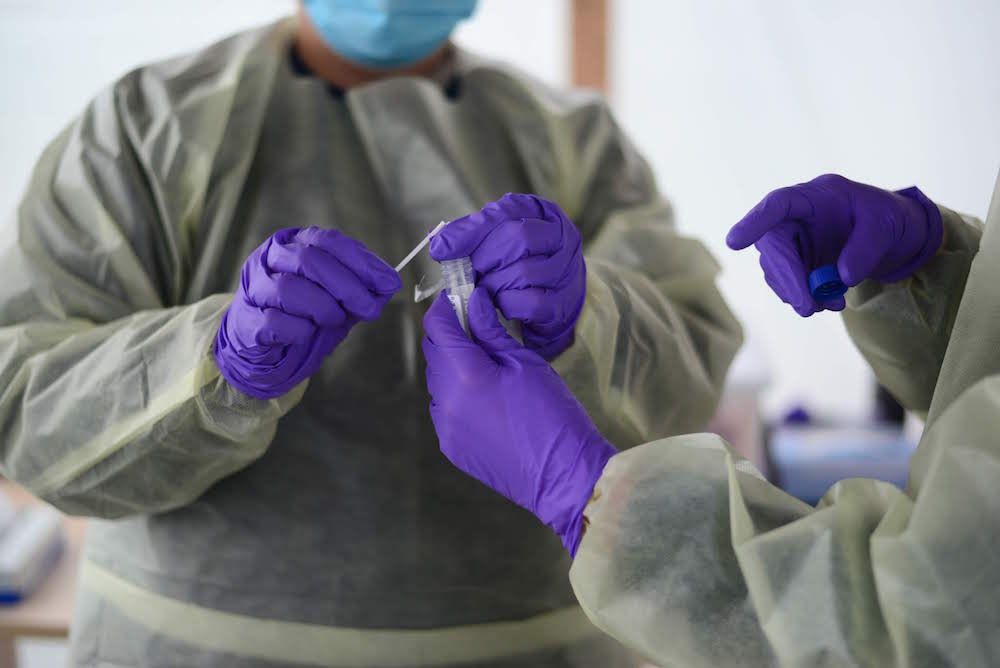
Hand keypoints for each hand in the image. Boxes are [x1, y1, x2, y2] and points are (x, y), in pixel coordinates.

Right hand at [215, 227, 400, 397]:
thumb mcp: (338, 297)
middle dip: (347, 286)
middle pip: (309, 260)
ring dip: (322, 308)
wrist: (265, 348)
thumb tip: (390, 282)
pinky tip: (307, 333)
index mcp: (296, 243)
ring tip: (333, 320)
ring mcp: (254, 287)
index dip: (361, 261)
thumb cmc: (303, 315)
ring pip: (289, 288)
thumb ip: (361, 288)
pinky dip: (300, 330)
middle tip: (368, 308)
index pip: (329, 240)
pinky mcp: (247, 320)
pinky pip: (275, 321)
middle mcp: (271, 258)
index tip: (387, 282)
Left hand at [422, 287, 615, 554]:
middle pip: (434, 353)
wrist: (564, 477)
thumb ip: (491, 331)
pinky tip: (486, 395)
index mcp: (465, 375)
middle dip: (450, 334)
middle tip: (476, 324)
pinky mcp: (451, 447)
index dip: (445, 307)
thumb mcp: (526, 363)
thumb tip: (472, 302)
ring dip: (453, 365)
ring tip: (487, 364)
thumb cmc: (553, 415)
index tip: (458, 296)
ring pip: (437, 381)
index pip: (437, 327)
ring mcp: (445, 427)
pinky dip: (457, 394)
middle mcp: (447, 401)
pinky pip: (445, 408)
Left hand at [429, 193, 585, 358]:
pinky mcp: (563, 304)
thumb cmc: (522, 266)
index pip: (505, 213)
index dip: (471, 231)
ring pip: (523, 272)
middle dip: (484, 258)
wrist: (555, 302)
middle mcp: (562, 238)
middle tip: (469, 273)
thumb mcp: (500, 240)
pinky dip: (507, 305)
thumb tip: (440, 244)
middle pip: (518, 238)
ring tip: (485, 289)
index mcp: (544, 214)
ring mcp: (566, 272)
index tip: (442, 249)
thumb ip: (472, 236)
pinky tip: (501, 305)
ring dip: (493, 284)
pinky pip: (530, 303)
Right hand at [726, 174, 942, 315]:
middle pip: (773, 244)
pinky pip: (786, 282)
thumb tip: (840, 277)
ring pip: (776, 268)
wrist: (891, 236)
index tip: (734, 242)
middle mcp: (795, 217)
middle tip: (807, 307)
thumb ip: (865, 250)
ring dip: (798, 292)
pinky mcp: (795, 261)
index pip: (778, 204)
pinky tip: (828, 301)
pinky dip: (803, 297)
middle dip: (787, 277)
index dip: (754, 221)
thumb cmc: (888, 219)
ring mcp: (792, 240)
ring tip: (833, 303)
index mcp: (815, 196)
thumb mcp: (887, 228)